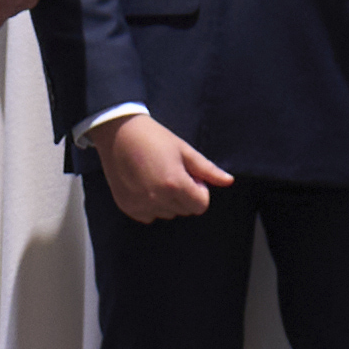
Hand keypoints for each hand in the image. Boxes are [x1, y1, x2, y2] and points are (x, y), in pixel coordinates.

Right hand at [93, 112, 231, 219]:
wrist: (118, 133)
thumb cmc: (154, 137)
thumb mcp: (184, 150)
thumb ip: (207, 169)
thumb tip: (229, 181)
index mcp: (175, 184)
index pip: (201, 205)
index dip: (199, 190)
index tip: (189, 175)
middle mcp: (158, 199)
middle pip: (185, 210)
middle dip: (185, 195)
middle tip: (172, 172)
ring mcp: (141, 205)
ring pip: (168, 213)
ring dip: (168, 201)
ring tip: (157, 176)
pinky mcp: (128, 207)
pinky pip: (149, 216)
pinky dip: (151, 205)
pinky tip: (144, 185)